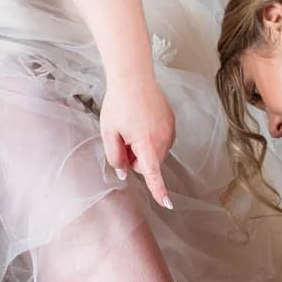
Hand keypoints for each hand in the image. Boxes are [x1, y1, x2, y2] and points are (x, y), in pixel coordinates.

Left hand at [99, 71, 175, 206]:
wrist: (134, 77)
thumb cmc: (119, 104)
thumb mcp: (109, 132)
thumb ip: (115, 157)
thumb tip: (123, 172)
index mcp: (146, 143)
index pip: (153, 174)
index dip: (159, 191)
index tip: (167, 204)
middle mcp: (163, 139)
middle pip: (149, 163)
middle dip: (135, 158)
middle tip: (122, 139)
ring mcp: (169, 130)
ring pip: (155, 152)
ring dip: (143, 147)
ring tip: (131, 126)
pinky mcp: (171, 122)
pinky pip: (160, 139)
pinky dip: (150, 137)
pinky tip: (141, 121)